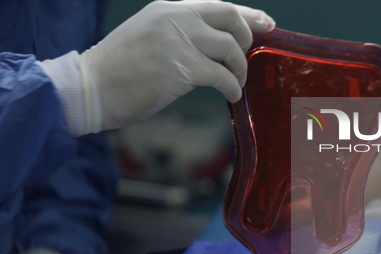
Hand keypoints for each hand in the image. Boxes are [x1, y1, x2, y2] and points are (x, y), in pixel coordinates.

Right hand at [80, 0, 274, 132]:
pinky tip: (231, 95)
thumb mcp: (148, 35)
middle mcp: (175, 19)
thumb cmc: (117, 69)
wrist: (91, 88)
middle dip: (247, 41)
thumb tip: (212, 46)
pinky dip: (232, 87)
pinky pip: (222, 77)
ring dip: (240, 69)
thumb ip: (178, 34)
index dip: (248, 15)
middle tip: (245, 62)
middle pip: (230, 19)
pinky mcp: (180, 69)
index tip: (267, 23)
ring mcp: (178, 42)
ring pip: (230, 50)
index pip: (219, 5)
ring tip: (236, 83)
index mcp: (168, 9)